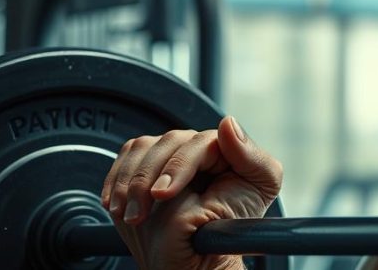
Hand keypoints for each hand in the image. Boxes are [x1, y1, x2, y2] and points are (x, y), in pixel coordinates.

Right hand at [101, 116, 283, 269]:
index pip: (197, 142)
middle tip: (141, 216)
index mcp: (222, 146)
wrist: (205, 254)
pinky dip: (116, 180)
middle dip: (148, 179)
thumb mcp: (261, 186)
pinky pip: (125, 158)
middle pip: (166, 142)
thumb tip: (227, 123)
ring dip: (130, 183)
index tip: (164, 195)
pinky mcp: (143, 166)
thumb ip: (253, 156)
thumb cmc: (236, 223)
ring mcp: (167, 155)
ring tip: (132, 217)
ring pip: (141, 148)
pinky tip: (117, 205)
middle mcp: (193, 146)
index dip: (177, 167)